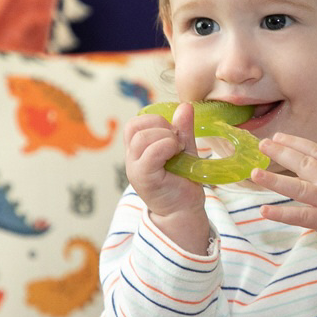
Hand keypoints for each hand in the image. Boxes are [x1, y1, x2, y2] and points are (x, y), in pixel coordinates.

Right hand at [123, 103, 209, 252]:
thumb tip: (185, 106)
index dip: (156, 121)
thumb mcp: (184, 150)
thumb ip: (183, 130)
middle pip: (135, 126)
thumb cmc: (182, 182)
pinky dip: (166, 147)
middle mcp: (131, 158)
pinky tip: (175, 155)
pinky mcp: (143, 178)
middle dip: (161, 127)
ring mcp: (134, 168)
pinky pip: (150, 153)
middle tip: (176, 144)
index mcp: (137, 150)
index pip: (135, 123)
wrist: (184, 211)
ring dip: (166, 138)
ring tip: (177, 151)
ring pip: (142, 137)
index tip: (174, 135)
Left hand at [253, 133, 316, 281]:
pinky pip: (299, 215)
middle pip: (303, 162)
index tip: (278, 137)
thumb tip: (312, 166)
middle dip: (280, 152)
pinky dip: (280, 213)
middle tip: (261, 145)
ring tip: (254, 173)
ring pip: (297, 186)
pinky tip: (264, 210)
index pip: (316, 150)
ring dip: (273, 179)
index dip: (295, 142)